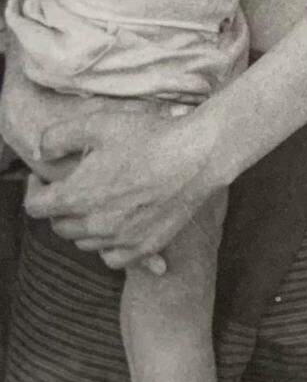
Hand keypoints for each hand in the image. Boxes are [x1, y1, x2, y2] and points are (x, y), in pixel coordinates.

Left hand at [23, 108, 214, 269]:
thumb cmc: (148, 136)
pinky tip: (117, 227)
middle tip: (74, 188)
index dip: (35, 190)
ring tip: (98, 204)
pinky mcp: (144, 247)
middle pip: (60, 226)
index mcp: (76, 196)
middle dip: (60, 207)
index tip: (43, 179)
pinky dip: (109, 246)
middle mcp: (94, 224)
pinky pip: (112, 258)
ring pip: (85, 243)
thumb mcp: (97, 123)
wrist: (196, 156)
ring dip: (84, 225)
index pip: (35, 207)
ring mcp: (120, 239)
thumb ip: (57, 137)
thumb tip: (42, 152)